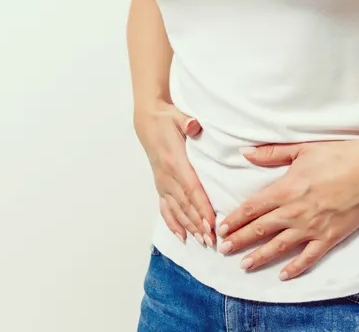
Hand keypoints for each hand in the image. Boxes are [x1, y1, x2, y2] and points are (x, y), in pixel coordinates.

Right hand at [134, 103, 215, 246]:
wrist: (148, 121)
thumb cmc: (167, 120)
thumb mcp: (178, 117)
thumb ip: (187, 122)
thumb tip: (194, 125)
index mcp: (174, 161)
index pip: (191, 188)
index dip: (200, 207)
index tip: (210, 223)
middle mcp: (167, 176)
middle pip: (184, 204)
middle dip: (198, 223)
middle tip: (211, 240)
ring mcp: (162, 183)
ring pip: (176, 209)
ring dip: (189, 227)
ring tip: (201, 242)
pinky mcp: (160, 185)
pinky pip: (165, 208)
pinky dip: (173, 223)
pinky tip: (181, 236)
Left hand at [216, 140, 358, 280]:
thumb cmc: (337, 155)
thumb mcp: (300, 150)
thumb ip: (270, 154)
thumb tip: (244, 152)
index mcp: (284, 190)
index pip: (251, 208)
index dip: (234, 220)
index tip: (221, 229)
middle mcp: (294, 211)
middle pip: (260, 229)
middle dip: (239, 240)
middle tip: (223, 250)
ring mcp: (311, 227)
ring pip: (279, 246)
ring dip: (259, 256)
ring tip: (244, 265)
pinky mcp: (329, 237)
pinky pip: (308, 257)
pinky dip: (295, 267)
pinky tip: (283, 275)